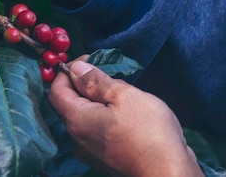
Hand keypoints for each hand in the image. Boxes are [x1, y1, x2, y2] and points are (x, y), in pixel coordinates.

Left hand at [48, 58, 202, 176]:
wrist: (170, 174)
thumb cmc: (150, 133)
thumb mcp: (123, 96)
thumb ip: (95, 81)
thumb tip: (75, 68)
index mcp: (76, 120)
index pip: (56, 88)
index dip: (68, 70)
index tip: (89, 60)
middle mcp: (76, 138)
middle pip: (68, 103)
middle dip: (84, 84)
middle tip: (108, 73)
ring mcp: (89, 151)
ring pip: (83, 117)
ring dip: (96, 100)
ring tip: (121, 93)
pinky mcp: (104, 158)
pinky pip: (95, 131)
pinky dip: (103, 116)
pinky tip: (125, 113)